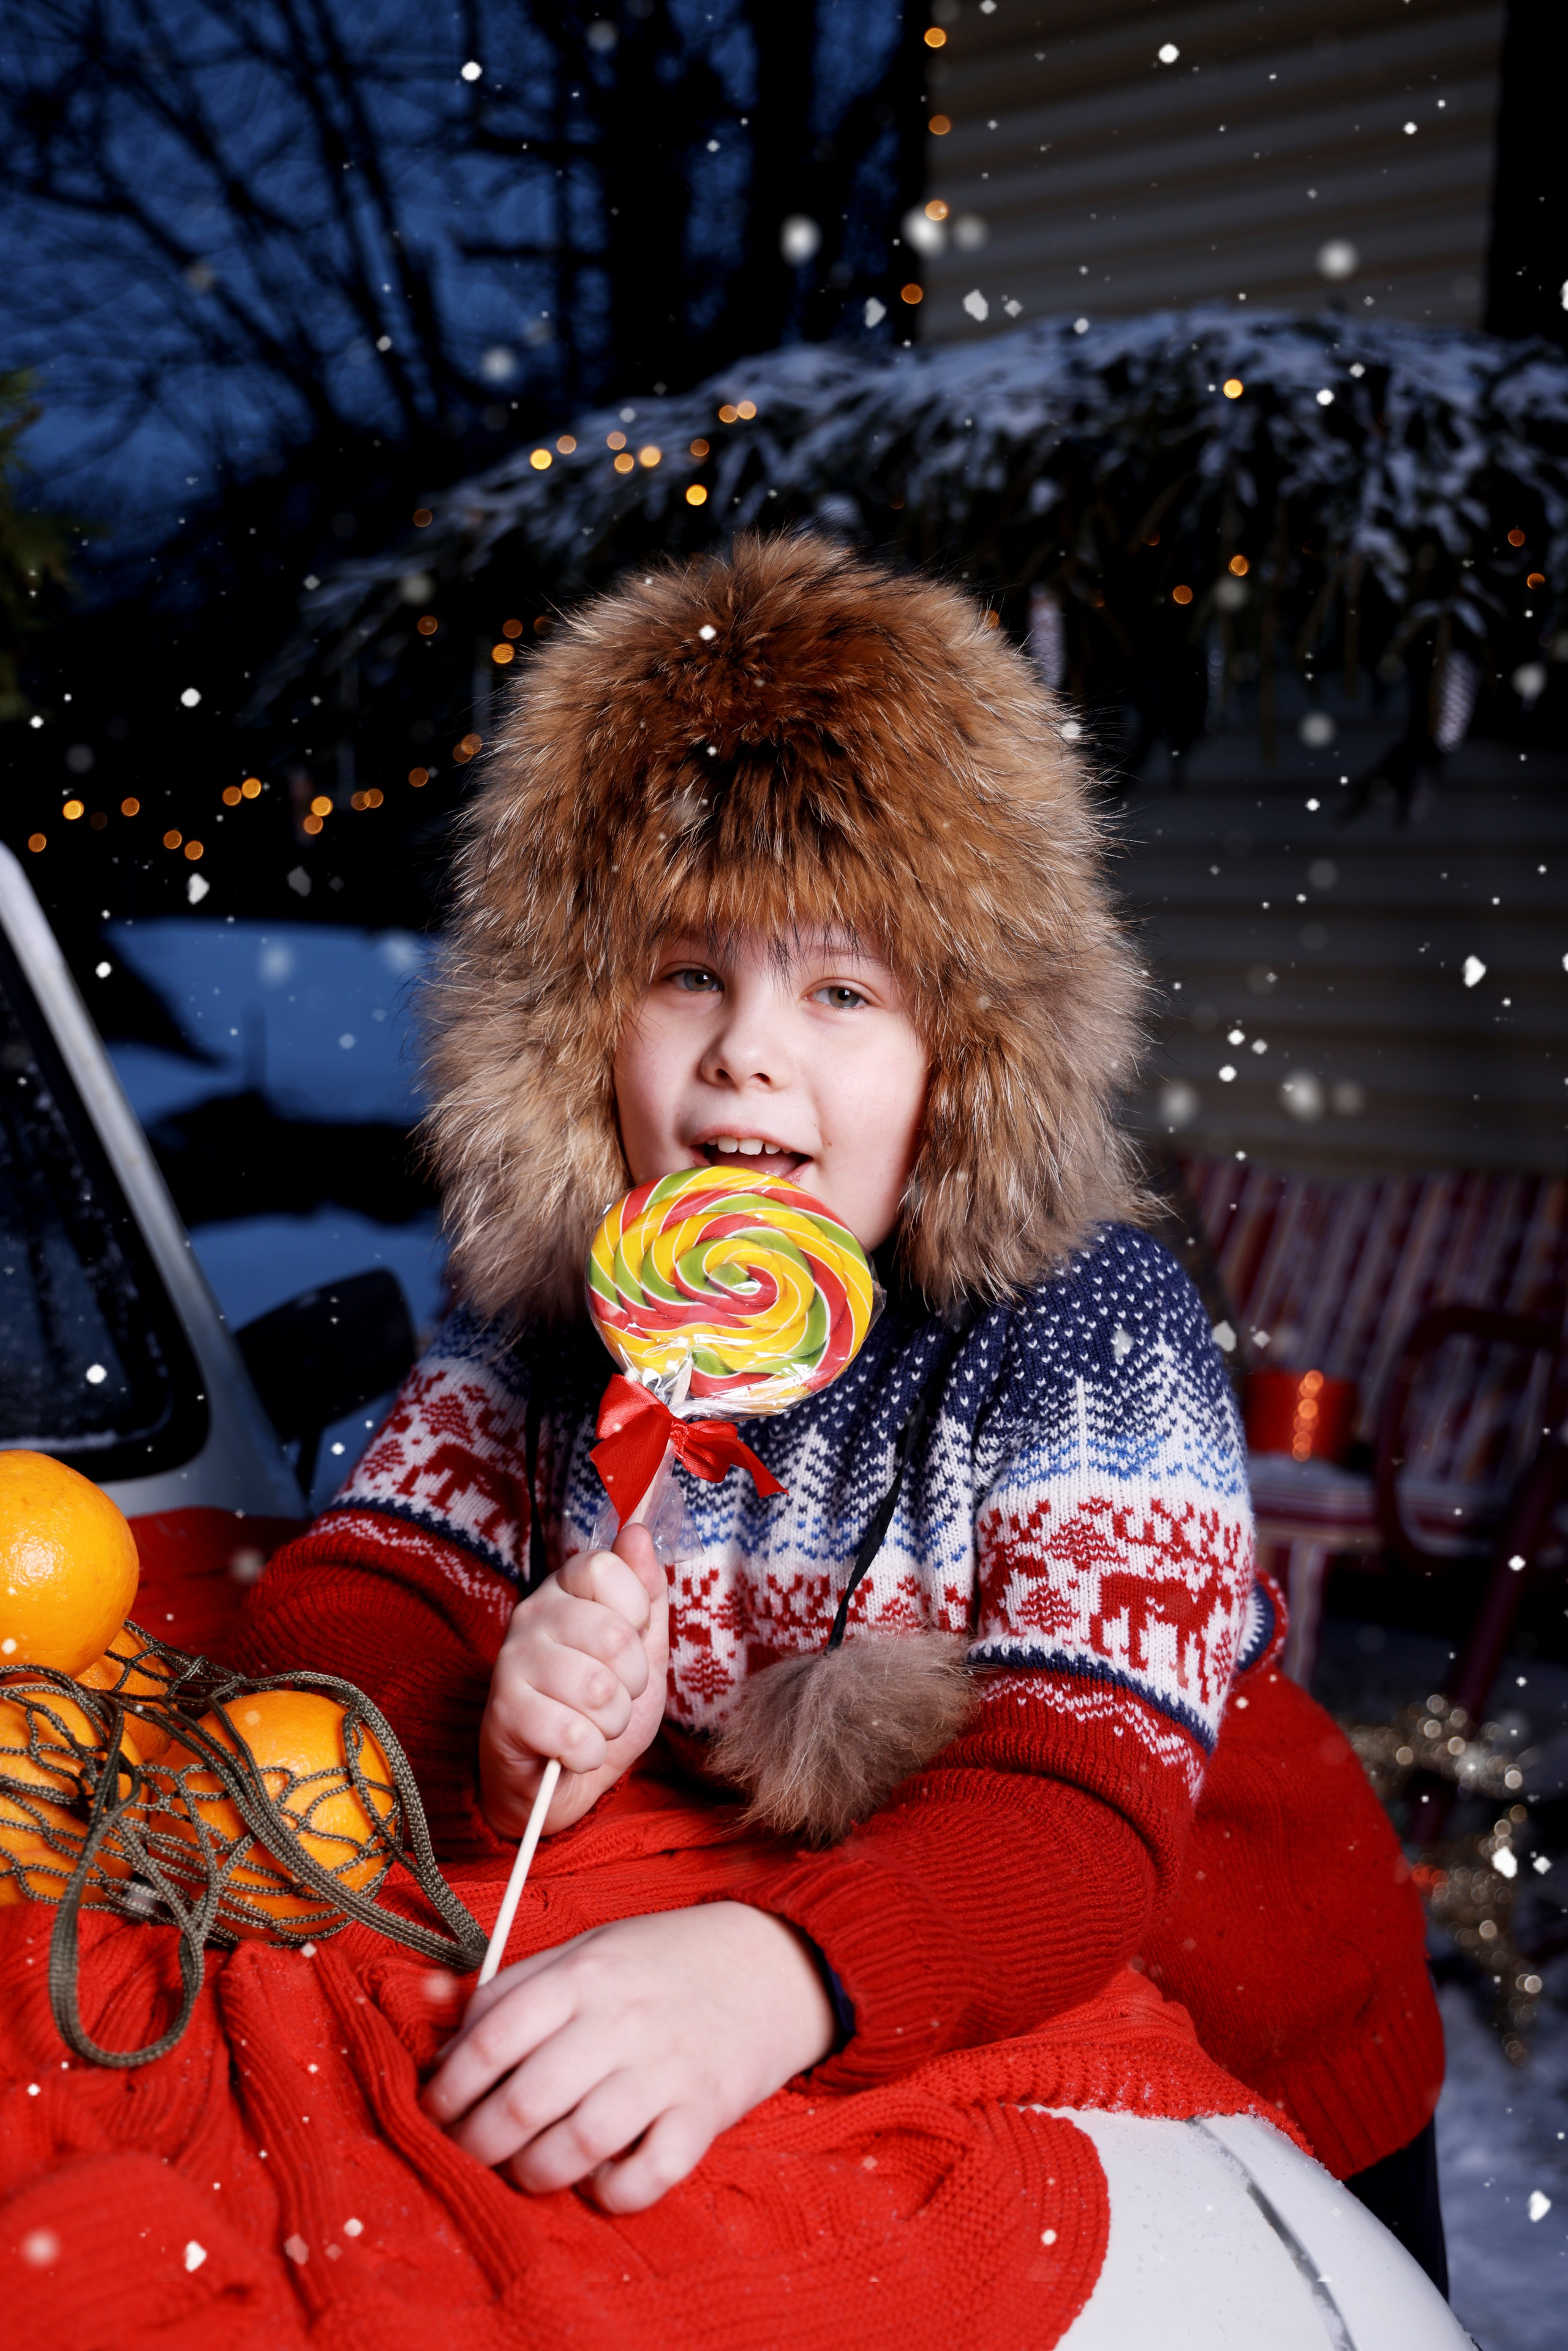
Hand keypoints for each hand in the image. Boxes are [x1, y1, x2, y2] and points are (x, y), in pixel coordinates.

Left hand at [421, 1904, 836, 2209]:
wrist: (770, 1963)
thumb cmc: (659, 1962)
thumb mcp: (585, 1949)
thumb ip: (510, 1987)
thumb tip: (428, 2015)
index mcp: (582, 1972)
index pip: (492, 2037)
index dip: (447, 2087)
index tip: (435, 2110)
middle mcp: (620, 2019)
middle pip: (524, 2101)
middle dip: (478, 2144)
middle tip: (470, 2153)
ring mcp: (665, 2068)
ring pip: (577, 2145)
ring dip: (534, 2173)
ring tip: (527, 2168)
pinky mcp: (705, 2113)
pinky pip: (647, 2176)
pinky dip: (610, 2192)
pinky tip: (597, 2177)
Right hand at [478, 1521, 667, 1838]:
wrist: (560, 1779)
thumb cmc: (600, 1707)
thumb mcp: (640, 1648)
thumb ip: (645, 1591)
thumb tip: (637, 1531)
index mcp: (564, 1590)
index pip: (606, 1568)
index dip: (635, 1611)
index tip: (629, 1639)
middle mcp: (530, 1616)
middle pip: (611, 1633)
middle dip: (632, 1681)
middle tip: (614, 1696)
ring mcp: (512, 1662)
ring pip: (597, 1689)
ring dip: (612, 1722)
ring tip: (594, 1725)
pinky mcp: (503, 1713)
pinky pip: (572, 1733)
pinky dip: (588, 1752)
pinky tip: (573, 1751)